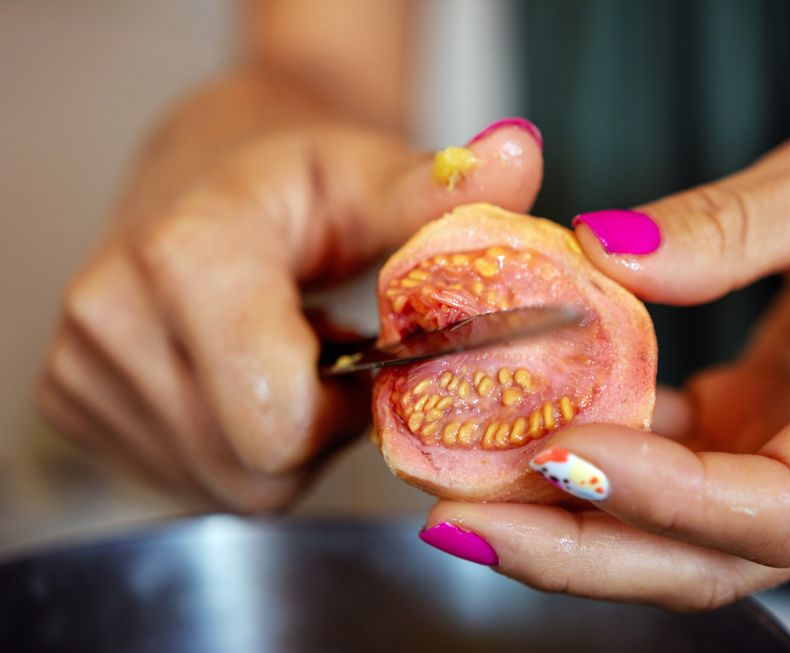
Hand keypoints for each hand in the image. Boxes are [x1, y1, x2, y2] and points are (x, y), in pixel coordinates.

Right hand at [35, 71, 543, 511]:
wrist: (205, 171)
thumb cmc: (294, 175)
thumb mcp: (370, 174)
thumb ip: (438, 194)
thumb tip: (519, 158)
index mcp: (186, 257)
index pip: (280, 422)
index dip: (346, 408)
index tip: (362, 353)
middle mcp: (112, 318)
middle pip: (255, 470)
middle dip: (317, 432)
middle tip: (329, 358)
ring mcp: (81, 367)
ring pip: (226, 486)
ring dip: (280, 441)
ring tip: (285, 359)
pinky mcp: (71, 402)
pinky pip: (191, 479)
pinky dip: (235, 447)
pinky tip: (241, 377)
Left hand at [424, 119, 789, 609]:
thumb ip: (730, 226)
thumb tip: (603, 256)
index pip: (779, 508)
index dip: (664, 497)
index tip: (560, 451)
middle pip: (707, 561)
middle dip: (576, 551)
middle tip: (461, 521)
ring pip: (678, 541)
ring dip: (567, 524)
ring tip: (464, 494)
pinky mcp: (760, 444)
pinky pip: (670, 483)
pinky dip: (593, 470)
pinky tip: (523, 439)